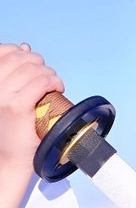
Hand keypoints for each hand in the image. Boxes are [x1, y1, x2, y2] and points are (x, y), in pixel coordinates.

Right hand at [0, 43, 64, 207]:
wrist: (10, 159)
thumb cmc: (11, 130)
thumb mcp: (6, 99)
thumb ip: (13, 75)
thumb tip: (25, 48)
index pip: (3, 52)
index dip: (20, 52)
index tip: (31, 61)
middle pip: (21, 59)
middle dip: (38, 63)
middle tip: (47, 77)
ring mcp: (4, 96)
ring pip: (33, 70)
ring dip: (49, 73)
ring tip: (54, 84)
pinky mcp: (18, 106)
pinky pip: (40, 83)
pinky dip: (52, 81)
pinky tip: (57, 88)